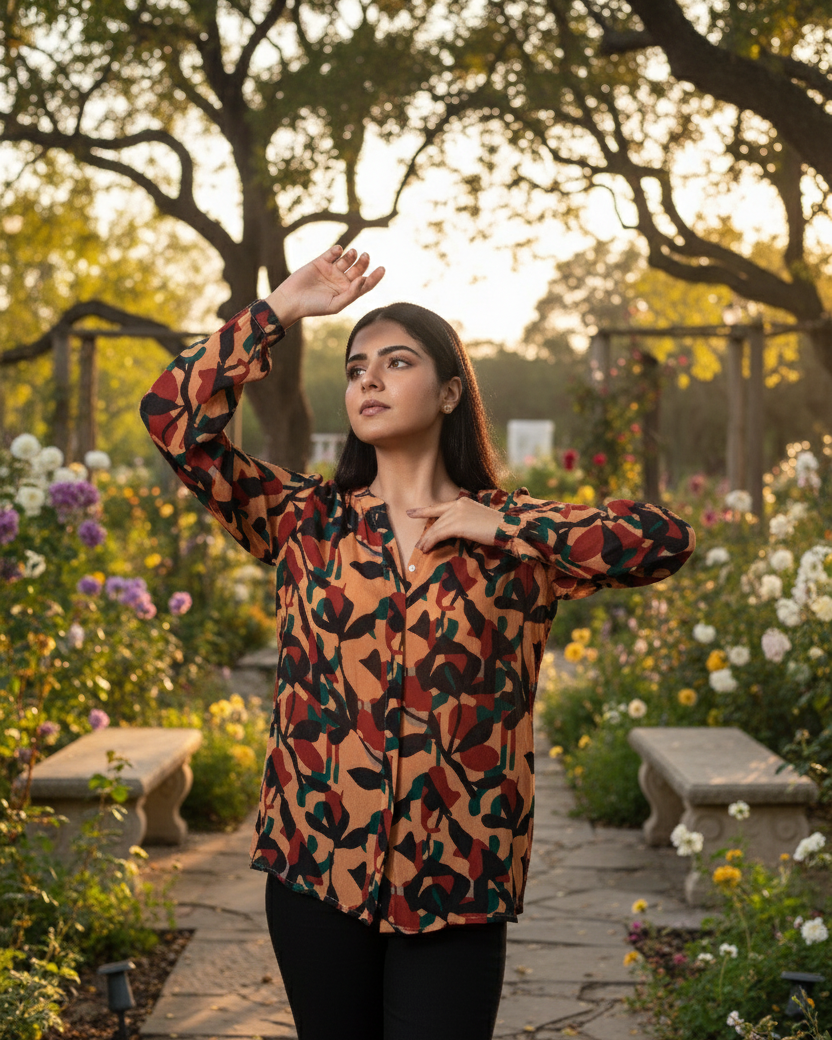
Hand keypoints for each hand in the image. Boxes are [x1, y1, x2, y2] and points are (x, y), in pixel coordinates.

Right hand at [265, 244, 384, 325]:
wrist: (291, 300)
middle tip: (366, 256)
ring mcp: (331, 271)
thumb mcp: (335, 305)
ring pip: (347, 259)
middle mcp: (341, 281)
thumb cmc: (314, 307)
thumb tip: (363, 279)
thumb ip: (351, 294)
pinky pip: (332, 253)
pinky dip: (337, 250)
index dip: (375, 276)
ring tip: (353, 253)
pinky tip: (338, 250)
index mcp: (347, 292)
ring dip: (352, 254)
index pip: (365, 283)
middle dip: (363, 262)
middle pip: (358, 269)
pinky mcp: (320, 262)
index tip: (383, 268)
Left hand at [407, 498, 500, 552]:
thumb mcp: (478, 520)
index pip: (439, 507)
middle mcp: (458, 504)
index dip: (423, 510)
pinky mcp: (457, 524)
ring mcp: (457, 513)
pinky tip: (426, 549)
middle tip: (419, 543)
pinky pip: (439, 534)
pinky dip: (431, 542)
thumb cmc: (497, 528)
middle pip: (436, 520)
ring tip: (421, 549)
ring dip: (427, 540)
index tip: (410, 512)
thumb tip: (453, 533)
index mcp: (462, 502)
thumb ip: (464, 521)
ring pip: (436, 528)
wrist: (507, 528)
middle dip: (426, 533)